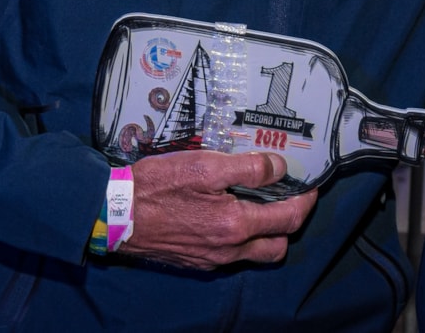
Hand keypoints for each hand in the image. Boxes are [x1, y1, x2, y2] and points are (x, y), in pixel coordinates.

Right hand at [116, 150, 316, 268]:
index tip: (310, 185)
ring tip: (259, 203)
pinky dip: (240, 237)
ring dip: (265, 232)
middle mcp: (227, 249)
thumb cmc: (156, 187)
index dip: (305, 201)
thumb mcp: (205, 166)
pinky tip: (229, 212)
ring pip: (254, 253)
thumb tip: (279, 168)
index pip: (288, 219)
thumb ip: (248, 168)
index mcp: (234, 225)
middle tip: (287, 196)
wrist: (114, 214)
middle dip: (289, 223)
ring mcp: (211, 258)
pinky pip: (231, 254)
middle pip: (277, 246)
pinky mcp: (195, 259)